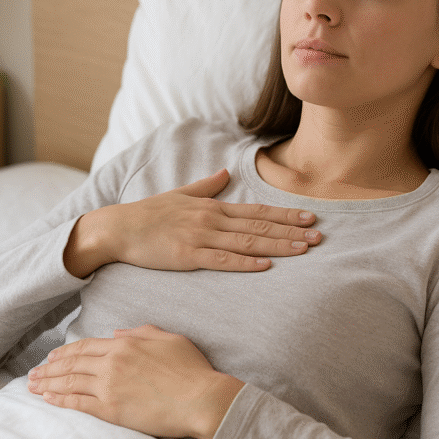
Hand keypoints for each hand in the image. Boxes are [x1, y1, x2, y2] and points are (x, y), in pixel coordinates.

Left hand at [27, 325, 243, 438]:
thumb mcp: (169, 339)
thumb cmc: (191, 369)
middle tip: (34, 372)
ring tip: (32, 386)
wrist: (201, 398)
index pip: (86, 345)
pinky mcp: (111, 410)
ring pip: (70, 382)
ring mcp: (110, 386)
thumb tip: (116, 333)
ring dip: (49, 383)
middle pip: (73, 363)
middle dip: (50, 367)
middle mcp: (112, 363)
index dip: (66, 351)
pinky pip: (78, 403)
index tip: (53, 356)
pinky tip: (48, 398)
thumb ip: (141, 332)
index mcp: (126, 344)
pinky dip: (61, 400)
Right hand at [64, 168, 320, 275]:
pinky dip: (245, 263)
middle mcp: (211, 220)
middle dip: (292, 231)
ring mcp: (201, 238)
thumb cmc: (147, 214)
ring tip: (303, 249)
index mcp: (212, 207)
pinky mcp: (188, 256)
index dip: (286, 214)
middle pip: (259, 227)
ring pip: (247, 243)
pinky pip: (222, 261)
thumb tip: (226, 173)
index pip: (257, 211)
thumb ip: (206, 186)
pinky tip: (266, 265)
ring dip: (278, 246)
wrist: (118, 228)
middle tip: (320, 236)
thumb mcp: (180, 194)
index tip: (310, 217)